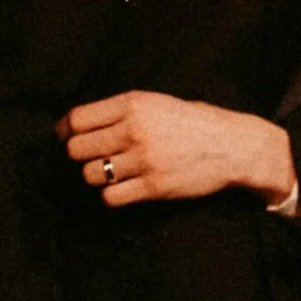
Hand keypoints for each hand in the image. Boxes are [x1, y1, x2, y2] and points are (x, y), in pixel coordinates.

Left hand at [59, 91, 295, 207]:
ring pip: (91, 175)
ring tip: (111, 173)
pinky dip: (111, 195)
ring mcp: (144, 160)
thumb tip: (80, 125)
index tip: (69, 137)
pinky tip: (122, 188)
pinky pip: (110, 197)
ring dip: (96, 176)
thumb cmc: (194, 122)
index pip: (76, 119)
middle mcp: (134, 130)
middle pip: (76, 149)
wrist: (234, 146)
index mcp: (133, 104)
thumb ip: (122, 111)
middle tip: (94, 157)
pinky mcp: (153, 187)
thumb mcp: (157, 102)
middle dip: (80, 155)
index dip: (66, 131)